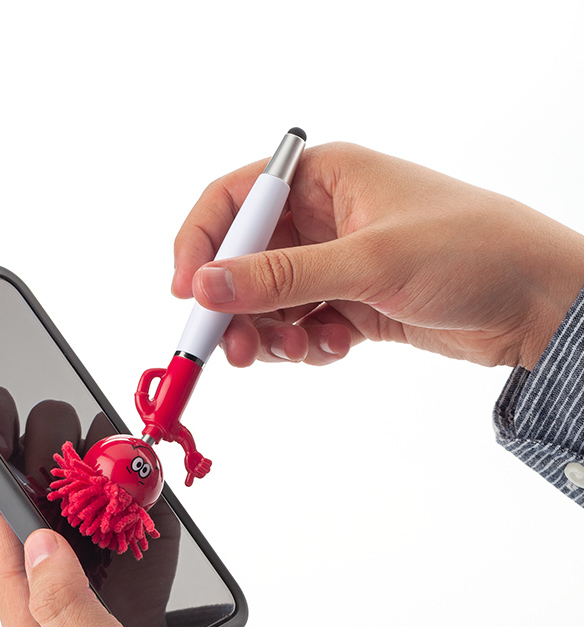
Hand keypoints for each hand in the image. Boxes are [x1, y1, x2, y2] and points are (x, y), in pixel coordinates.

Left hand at [0, 480, 342, 626]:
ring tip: (61, 489)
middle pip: (35, 583)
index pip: (11, 590)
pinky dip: (114, 553)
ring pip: (74, 580)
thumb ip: (70, 609)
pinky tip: (118, 525)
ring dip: (71, 535)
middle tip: (23, 472)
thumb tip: (36, 550)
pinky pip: (112, 587)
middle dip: (29, 527)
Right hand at [173, 142, 583, 370]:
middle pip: (242, 259)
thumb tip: (208, 285)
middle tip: (233, 347)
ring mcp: (335, 261)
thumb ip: (280, 277)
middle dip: (234, 306)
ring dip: (270, 333)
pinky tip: (338, 344)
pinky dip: (307, 345)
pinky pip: (299, 326)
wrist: (539, 303)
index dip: (201, 244)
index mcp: (324, 176)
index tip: (188, 292)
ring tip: (299, 348)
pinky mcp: (349, 301)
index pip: (233, 200)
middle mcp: (323, 215)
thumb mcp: (368, 262)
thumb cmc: (475, 250)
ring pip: (267, 301)